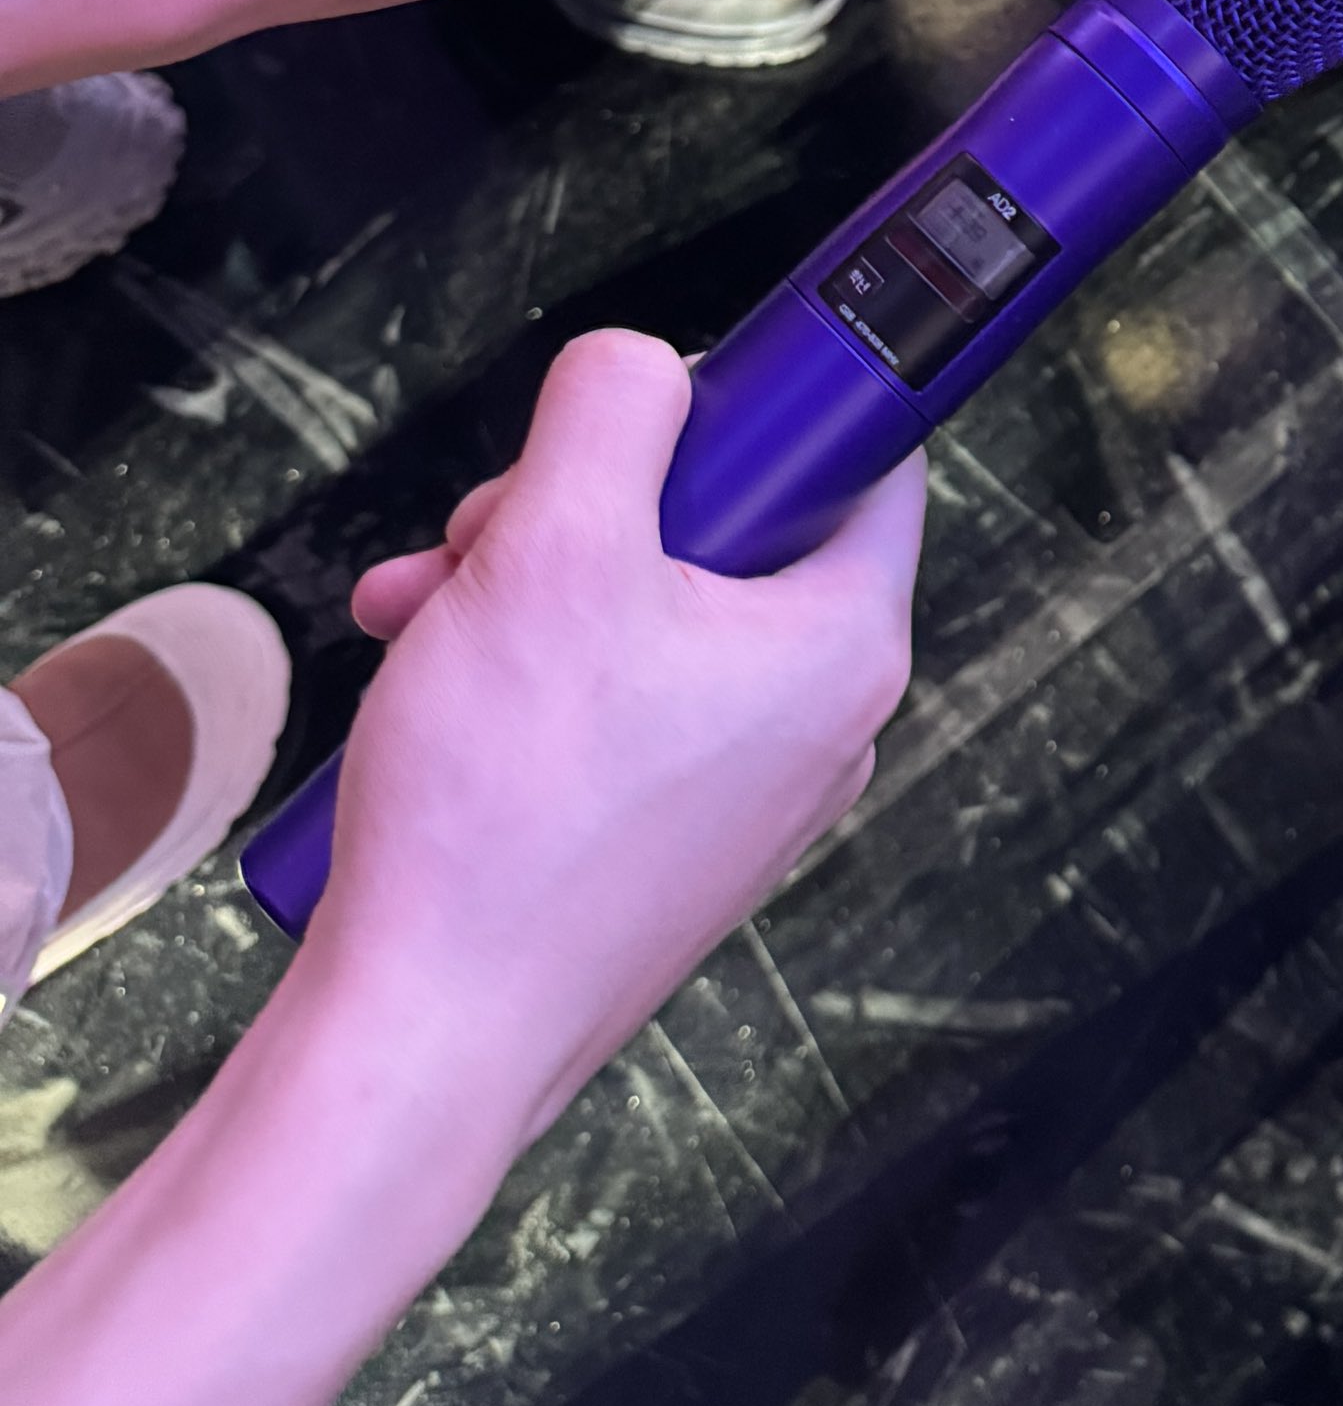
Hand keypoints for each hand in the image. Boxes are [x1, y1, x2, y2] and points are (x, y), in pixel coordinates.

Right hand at [305, 330, 921, 1142]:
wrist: (424, 1039)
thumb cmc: (505, 809)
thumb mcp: (550, 545)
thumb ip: (613, 408)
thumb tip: (646, 366)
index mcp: (845, 642)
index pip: (862, 453)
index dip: (754, 399)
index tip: (645, 405)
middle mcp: (822, 719)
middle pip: (727, 525)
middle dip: (580, 502)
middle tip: (486, 531)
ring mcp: (746, 788)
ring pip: (645, 608)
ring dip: (523, 581)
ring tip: (418, 609)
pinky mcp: (666, 839)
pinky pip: (612, 698)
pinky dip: (521, 667)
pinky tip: (424, 672)